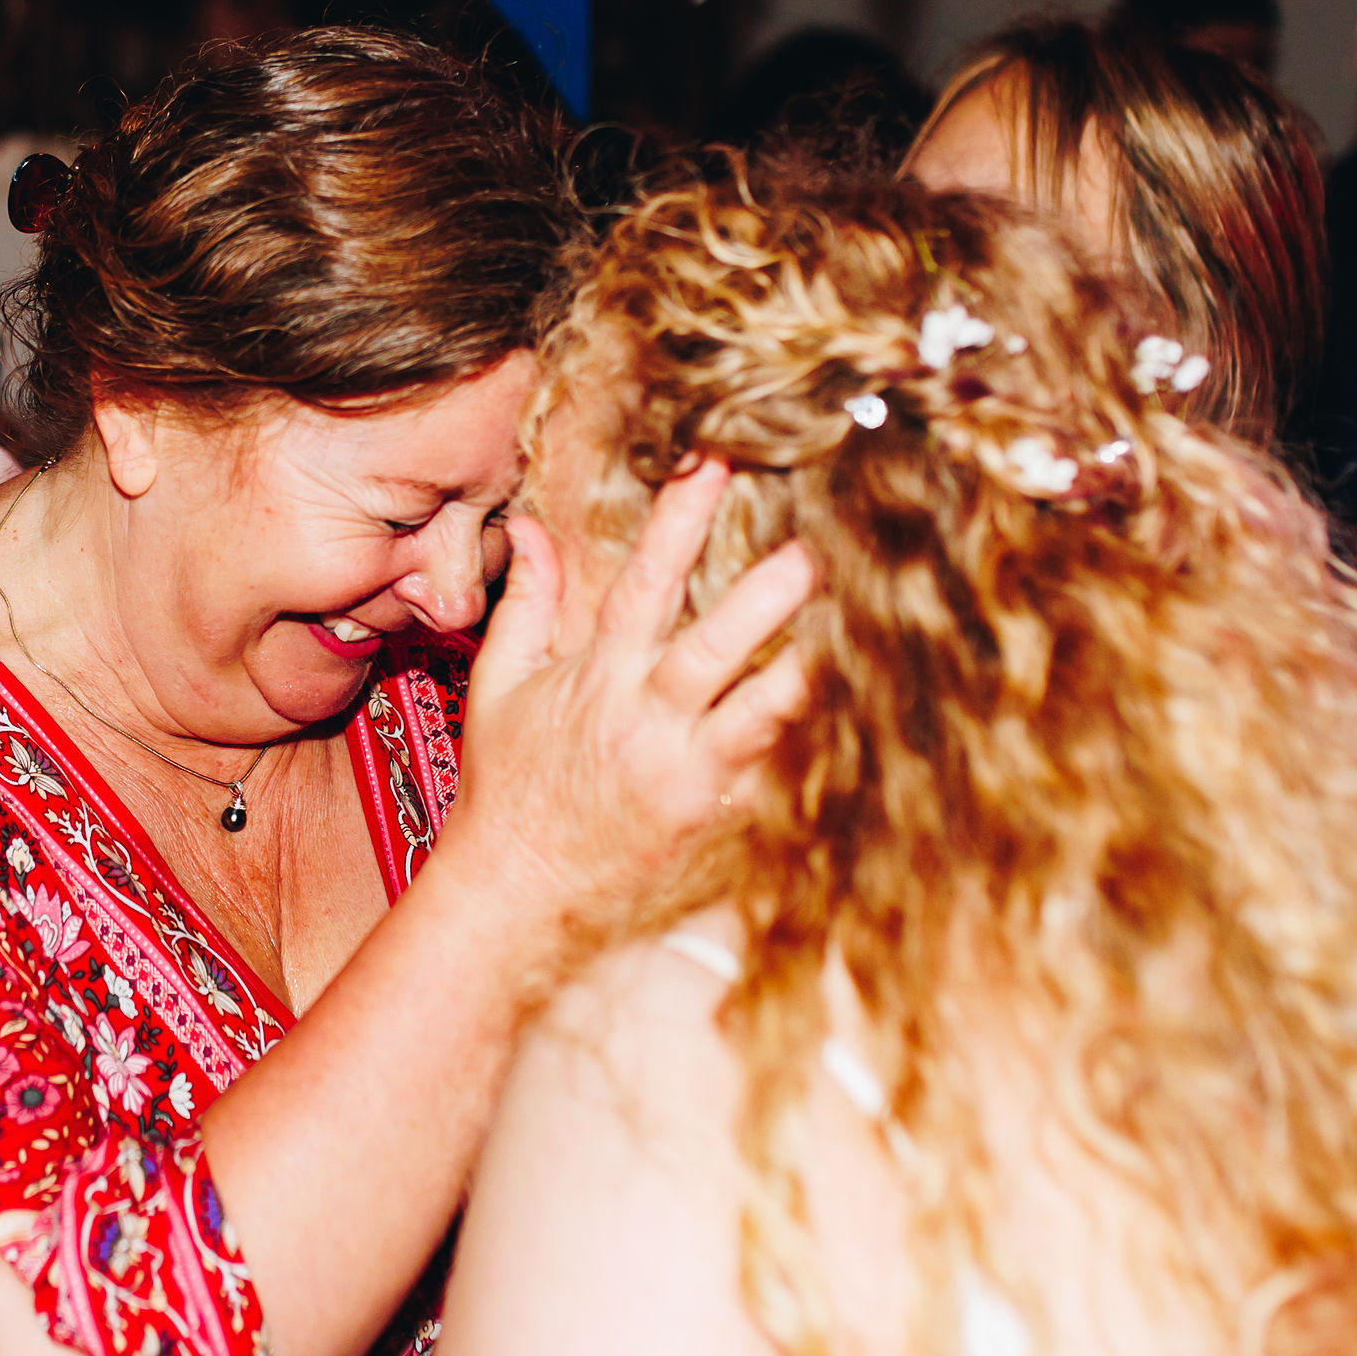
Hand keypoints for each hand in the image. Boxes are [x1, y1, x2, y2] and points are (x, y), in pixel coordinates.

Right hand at [453, 459, 814, 907]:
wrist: (514, 892)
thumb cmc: (509, 786)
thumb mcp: (500, 686)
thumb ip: (527, 603)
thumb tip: (533, 528)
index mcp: (599, 677)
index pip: (643, 585)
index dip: (679, 521)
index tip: (714, 463)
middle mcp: (645, 721)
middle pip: (712, 649)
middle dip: (762, 599)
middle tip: (811, 552)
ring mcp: (684, 774)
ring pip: (756, 718)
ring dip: (803, 676)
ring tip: (857, 637)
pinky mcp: (712, 819)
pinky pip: (771, 775)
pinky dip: (809, 743)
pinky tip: (855, 711)